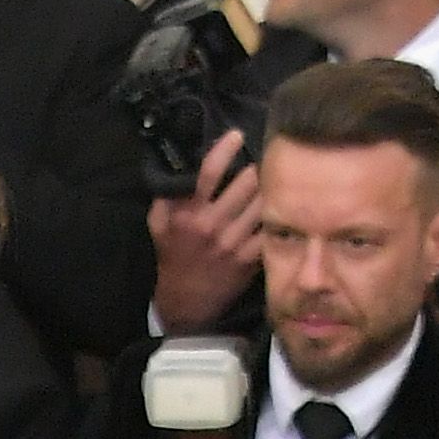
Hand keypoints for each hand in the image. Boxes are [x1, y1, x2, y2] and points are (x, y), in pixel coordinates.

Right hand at [148, 129, 261, 329]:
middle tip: (265, 158)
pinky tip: (279, 207)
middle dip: (257, 168)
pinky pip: (269, 229)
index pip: (209, 173)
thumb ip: (167, 195)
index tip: (237, 135)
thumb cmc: (173, 256)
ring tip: (276, 179)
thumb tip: (177, 162)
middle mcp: (211, 225)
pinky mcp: (250, 258)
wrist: (186, 302)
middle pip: (246, 183)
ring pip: (262, 203)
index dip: (225, 149)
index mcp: (188, 213)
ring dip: (270, 188)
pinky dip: (276, 216)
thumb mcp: (159, 224)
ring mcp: (233, 242)